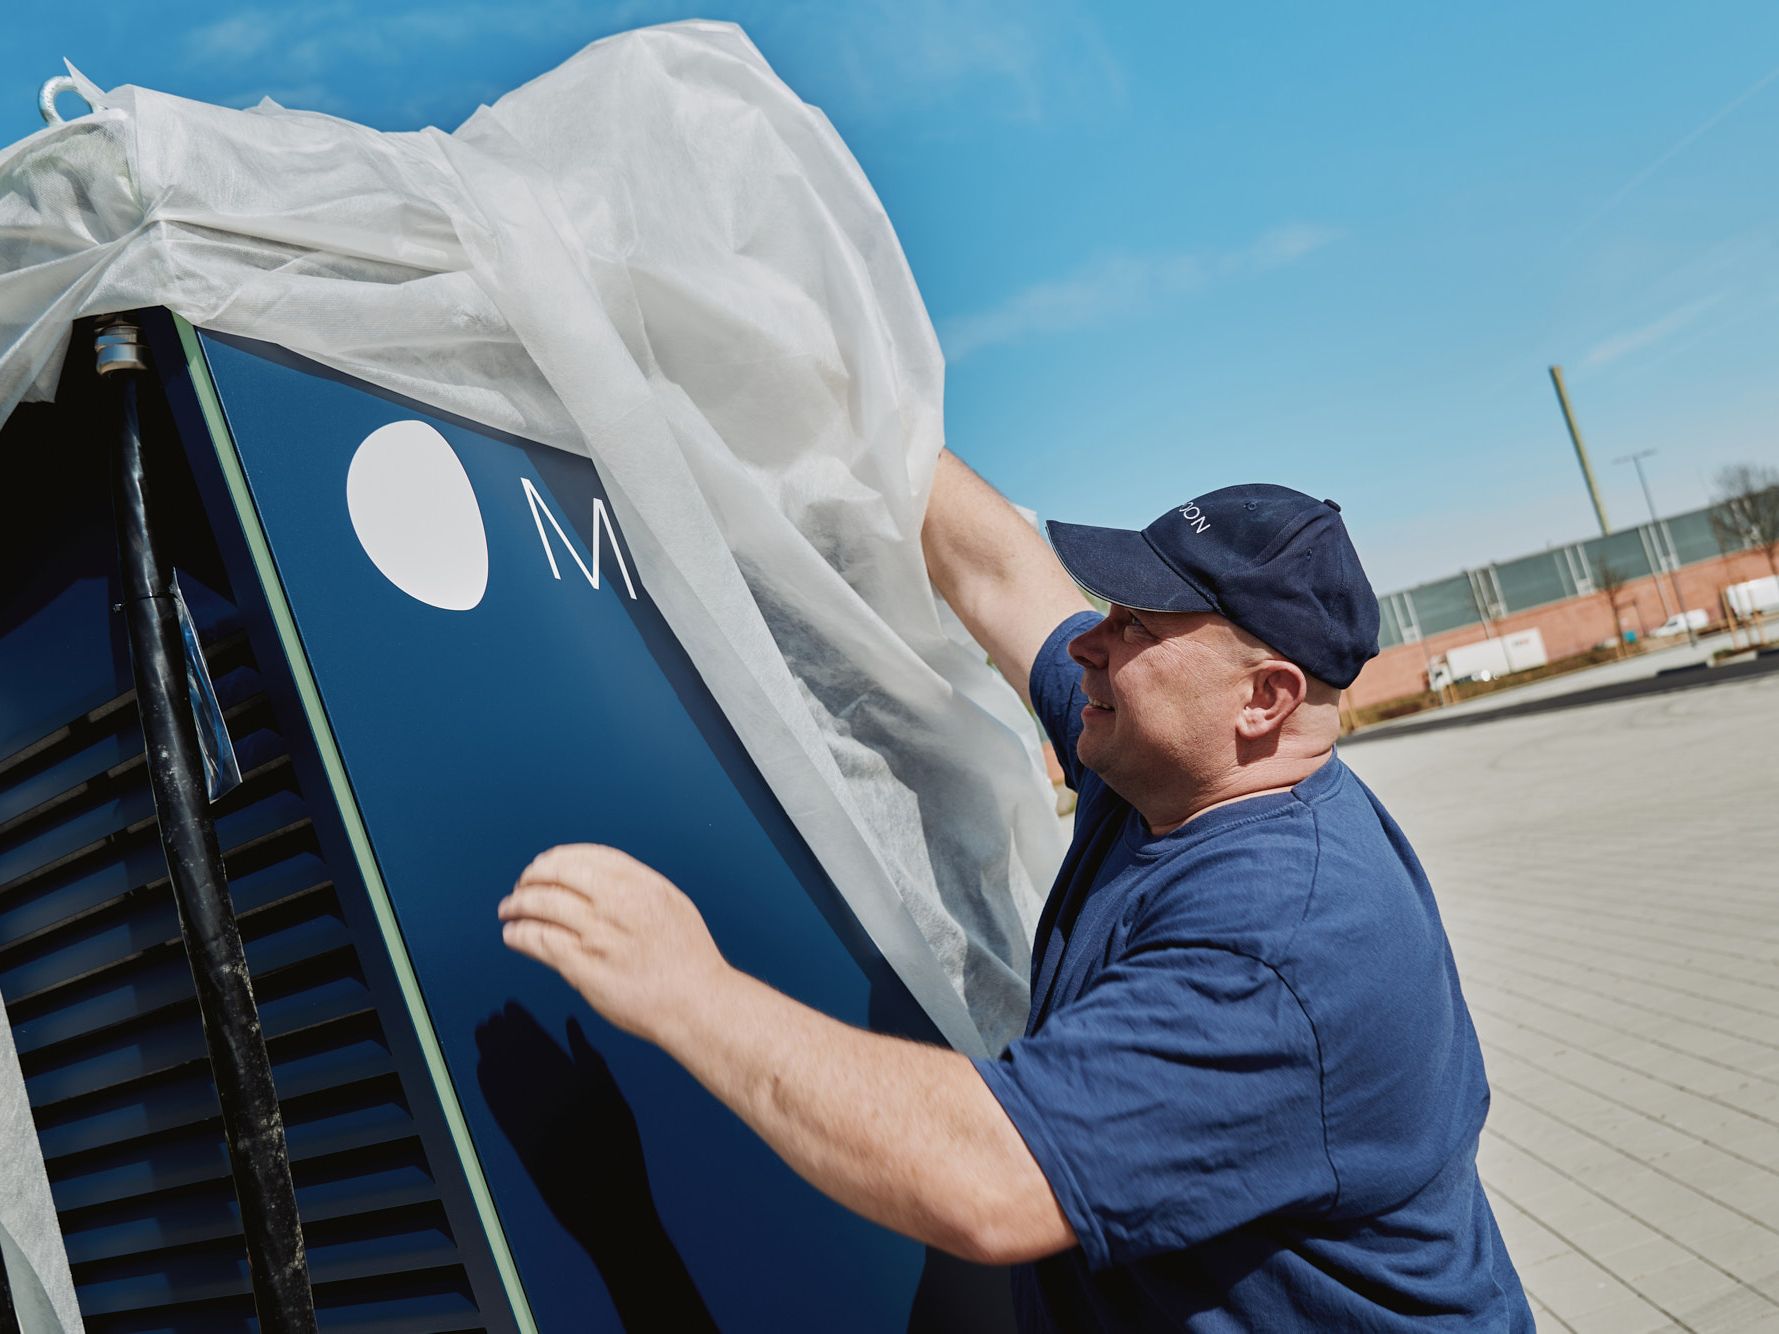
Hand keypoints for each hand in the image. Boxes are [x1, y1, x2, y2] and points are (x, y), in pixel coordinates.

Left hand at [499, 844, 727, 1045]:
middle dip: (531, 878)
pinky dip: (519, 934)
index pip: (586, 856)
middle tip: (521, 887)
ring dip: (517, 905)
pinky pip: (539, 942)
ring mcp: (599, 935)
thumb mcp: (672, 905)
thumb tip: (599, 877)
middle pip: (557, 875)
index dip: (557, 858)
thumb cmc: (688, 960)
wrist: (697, 1004)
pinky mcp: (583, 967)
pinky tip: (513, 935)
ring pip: (541, 905)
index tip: (543, 865)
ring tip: (509, 910)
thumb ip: (637, 887)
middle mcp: (618, 903)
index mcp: (641, 884)